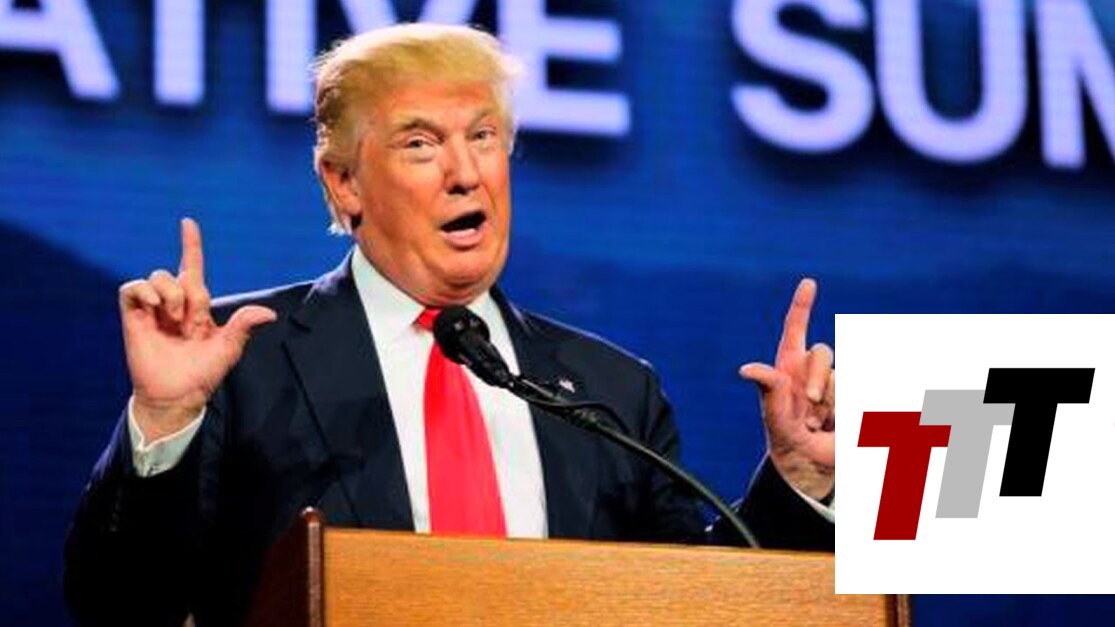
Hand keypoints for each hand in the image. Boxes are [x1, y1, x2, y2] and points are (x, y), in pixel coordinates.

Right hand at [119, 218, 275, 440]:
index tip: (187, 223)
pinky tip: (155, 306)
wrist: (177, 396)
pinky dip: (144, 290)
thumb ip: (244, 326)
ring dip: (168, 292)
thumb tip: (269, 313)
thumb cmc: (202, 373)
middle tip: (188, 321)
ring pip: (156, 276)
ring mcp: (152, 310)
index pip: (192, 268)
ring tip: (172, 318)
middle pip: (177, 273)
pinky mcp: (133, 318)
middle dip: (186, 291)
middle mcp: (174, 304)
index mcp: (197, 307)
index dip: (190, 245)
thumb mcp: (228, 348)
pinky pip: (131, 288)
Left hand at [739, 279, 833, 499]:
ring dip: (830, 405)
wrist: (812, 461)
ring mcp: (834, 381)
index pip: (796, 328)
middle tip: (810, 406)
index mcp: (790, 365)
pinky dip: (845, 414)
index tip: (808, 283)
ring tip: (817, 425)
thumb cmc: (786, 435)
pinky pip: (854, 396)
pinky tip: (836, 428)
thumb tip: (746, 369)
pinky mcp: (852, 396)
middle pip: (823, 354)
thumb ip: (767, 387)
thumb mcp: (773, 413)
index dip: (802, 305)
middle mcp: (813, 368)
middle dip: (818, 379)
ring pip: (839, 379)